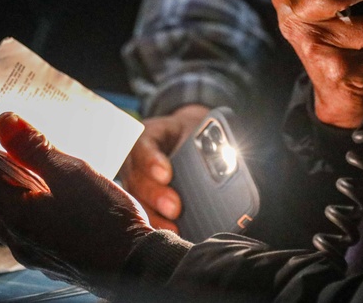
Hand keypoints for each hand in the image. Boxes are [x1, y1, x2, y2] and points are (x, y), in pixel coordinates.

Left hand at [0, 113, 151, 294]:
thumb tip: (5, 122)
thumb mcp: (71, 172)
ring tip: (22, 178)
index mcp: (16, 213)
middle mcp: (18, 237)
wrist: (137, 267)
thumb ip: (35, 148)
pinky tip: (51, 205)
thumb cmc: (105, 218)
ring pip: (8, 222)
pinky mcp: (54, 260)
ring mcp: (36, 253)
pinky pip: (29, 233)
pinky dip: (29, 213)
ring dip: (7, 199)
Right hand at [119, 104, 209, 231]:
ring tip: (174, 228)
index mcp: (149, 135)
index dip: (151, 161)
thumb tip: (228, 157)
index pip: (142, 145)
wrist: (184, 138)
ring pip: (136, 200)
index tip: (166, 174)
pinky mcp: (141, 199)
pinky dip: (156, 224)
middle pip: (137, 178)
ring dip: (154, 216)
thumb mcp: (198, 129)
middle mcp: (135, 160)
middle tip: (175, 208)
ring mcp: (134, 181)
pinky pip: (143, 212)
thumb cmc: (192, 133)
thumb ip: (208, 141)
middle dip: (155, 195)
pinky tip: (170, 233)